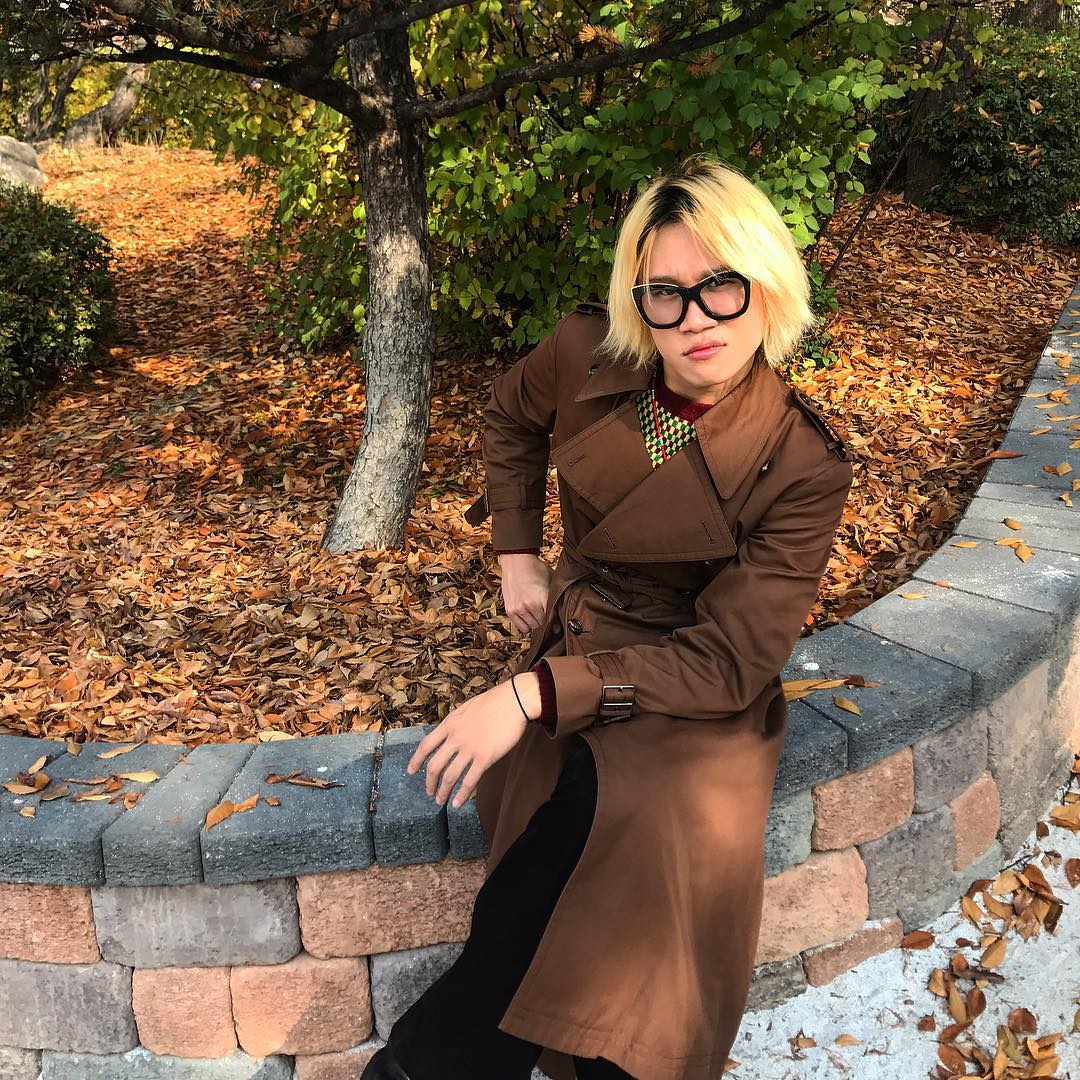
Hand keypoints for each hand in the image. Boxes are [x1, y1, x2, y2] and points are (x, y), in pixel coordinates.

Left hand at [406, 674, 538, 807]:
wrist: (514, 701)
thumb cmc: (494, 702)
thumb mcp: (466, 709)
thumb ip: (456, 723)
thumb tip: (450, 734)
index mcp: (449, 724)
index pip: (425, 745)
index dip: (416, 760)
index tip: (411, 771)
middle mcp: (455, 738)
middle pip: (434, 765)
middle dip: (430, 782)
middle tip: (430, 792)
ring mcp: (469, 749)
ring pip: (450, 776)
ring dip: (443, 791)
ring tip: (441, 801)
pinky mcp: (485, 758)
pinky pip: (470, 780)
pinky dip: (462, 794)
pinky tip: (458, 802)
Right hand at [498, 553, 553, 633]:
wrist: (516, 560)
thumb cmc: (535, 568)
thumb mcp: (552, 580)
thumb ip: (558, 598)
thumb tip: (564, 613)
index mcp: (541, 598)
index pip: (552, 619)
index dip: (556, 621)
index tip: (558, 620)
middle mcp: (528, 606)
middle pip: (542, 625)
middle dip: (546, 621)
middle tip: (546, 612)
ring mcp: (518, 609)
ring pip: (533, 627)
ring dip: (536, 622)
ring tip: (537, 612)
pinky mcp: (510, 610)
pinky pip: (522, 628)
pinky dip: (526, 624)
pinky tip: (529, 615)